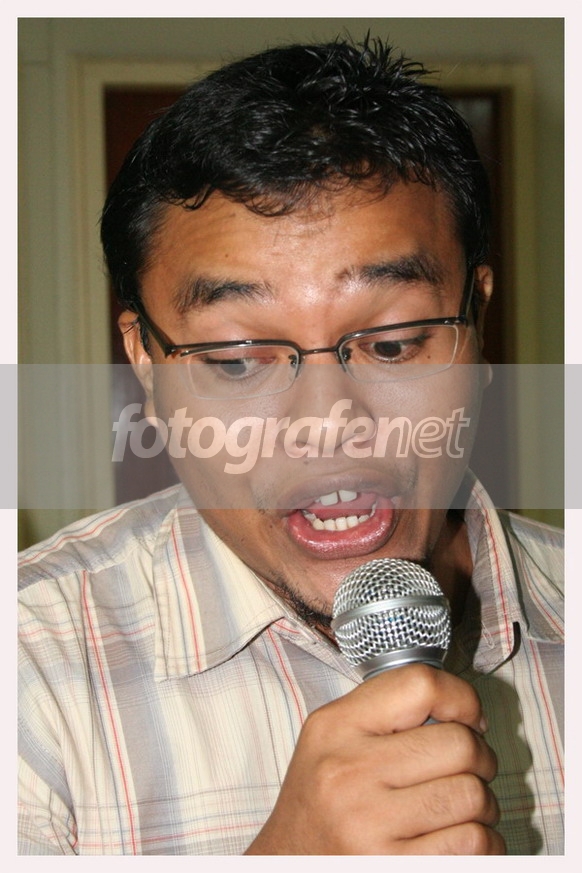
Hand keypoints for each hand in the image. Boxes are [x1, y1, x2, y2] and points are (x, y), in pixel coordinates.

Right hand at [246, 664, 504, 854]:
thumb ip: (386, 714)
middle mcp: (348, 772)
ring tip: (458, 809)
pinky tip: (458, 840)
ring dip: (481, 805)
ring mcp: (368, 825)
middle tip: (468, 769)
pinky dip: (484, 844)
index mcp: (336, 727)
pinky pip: (473, 844)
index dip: (461, 698)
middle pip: (460, 744)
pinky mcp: (393, 867)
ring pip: (473, 796)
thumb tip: (466, 711)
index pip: (420, 686)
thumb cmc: (322, 800)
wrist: (289, 863)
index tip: (469, 718)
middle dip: (480, 758)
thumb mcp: (334, 740)